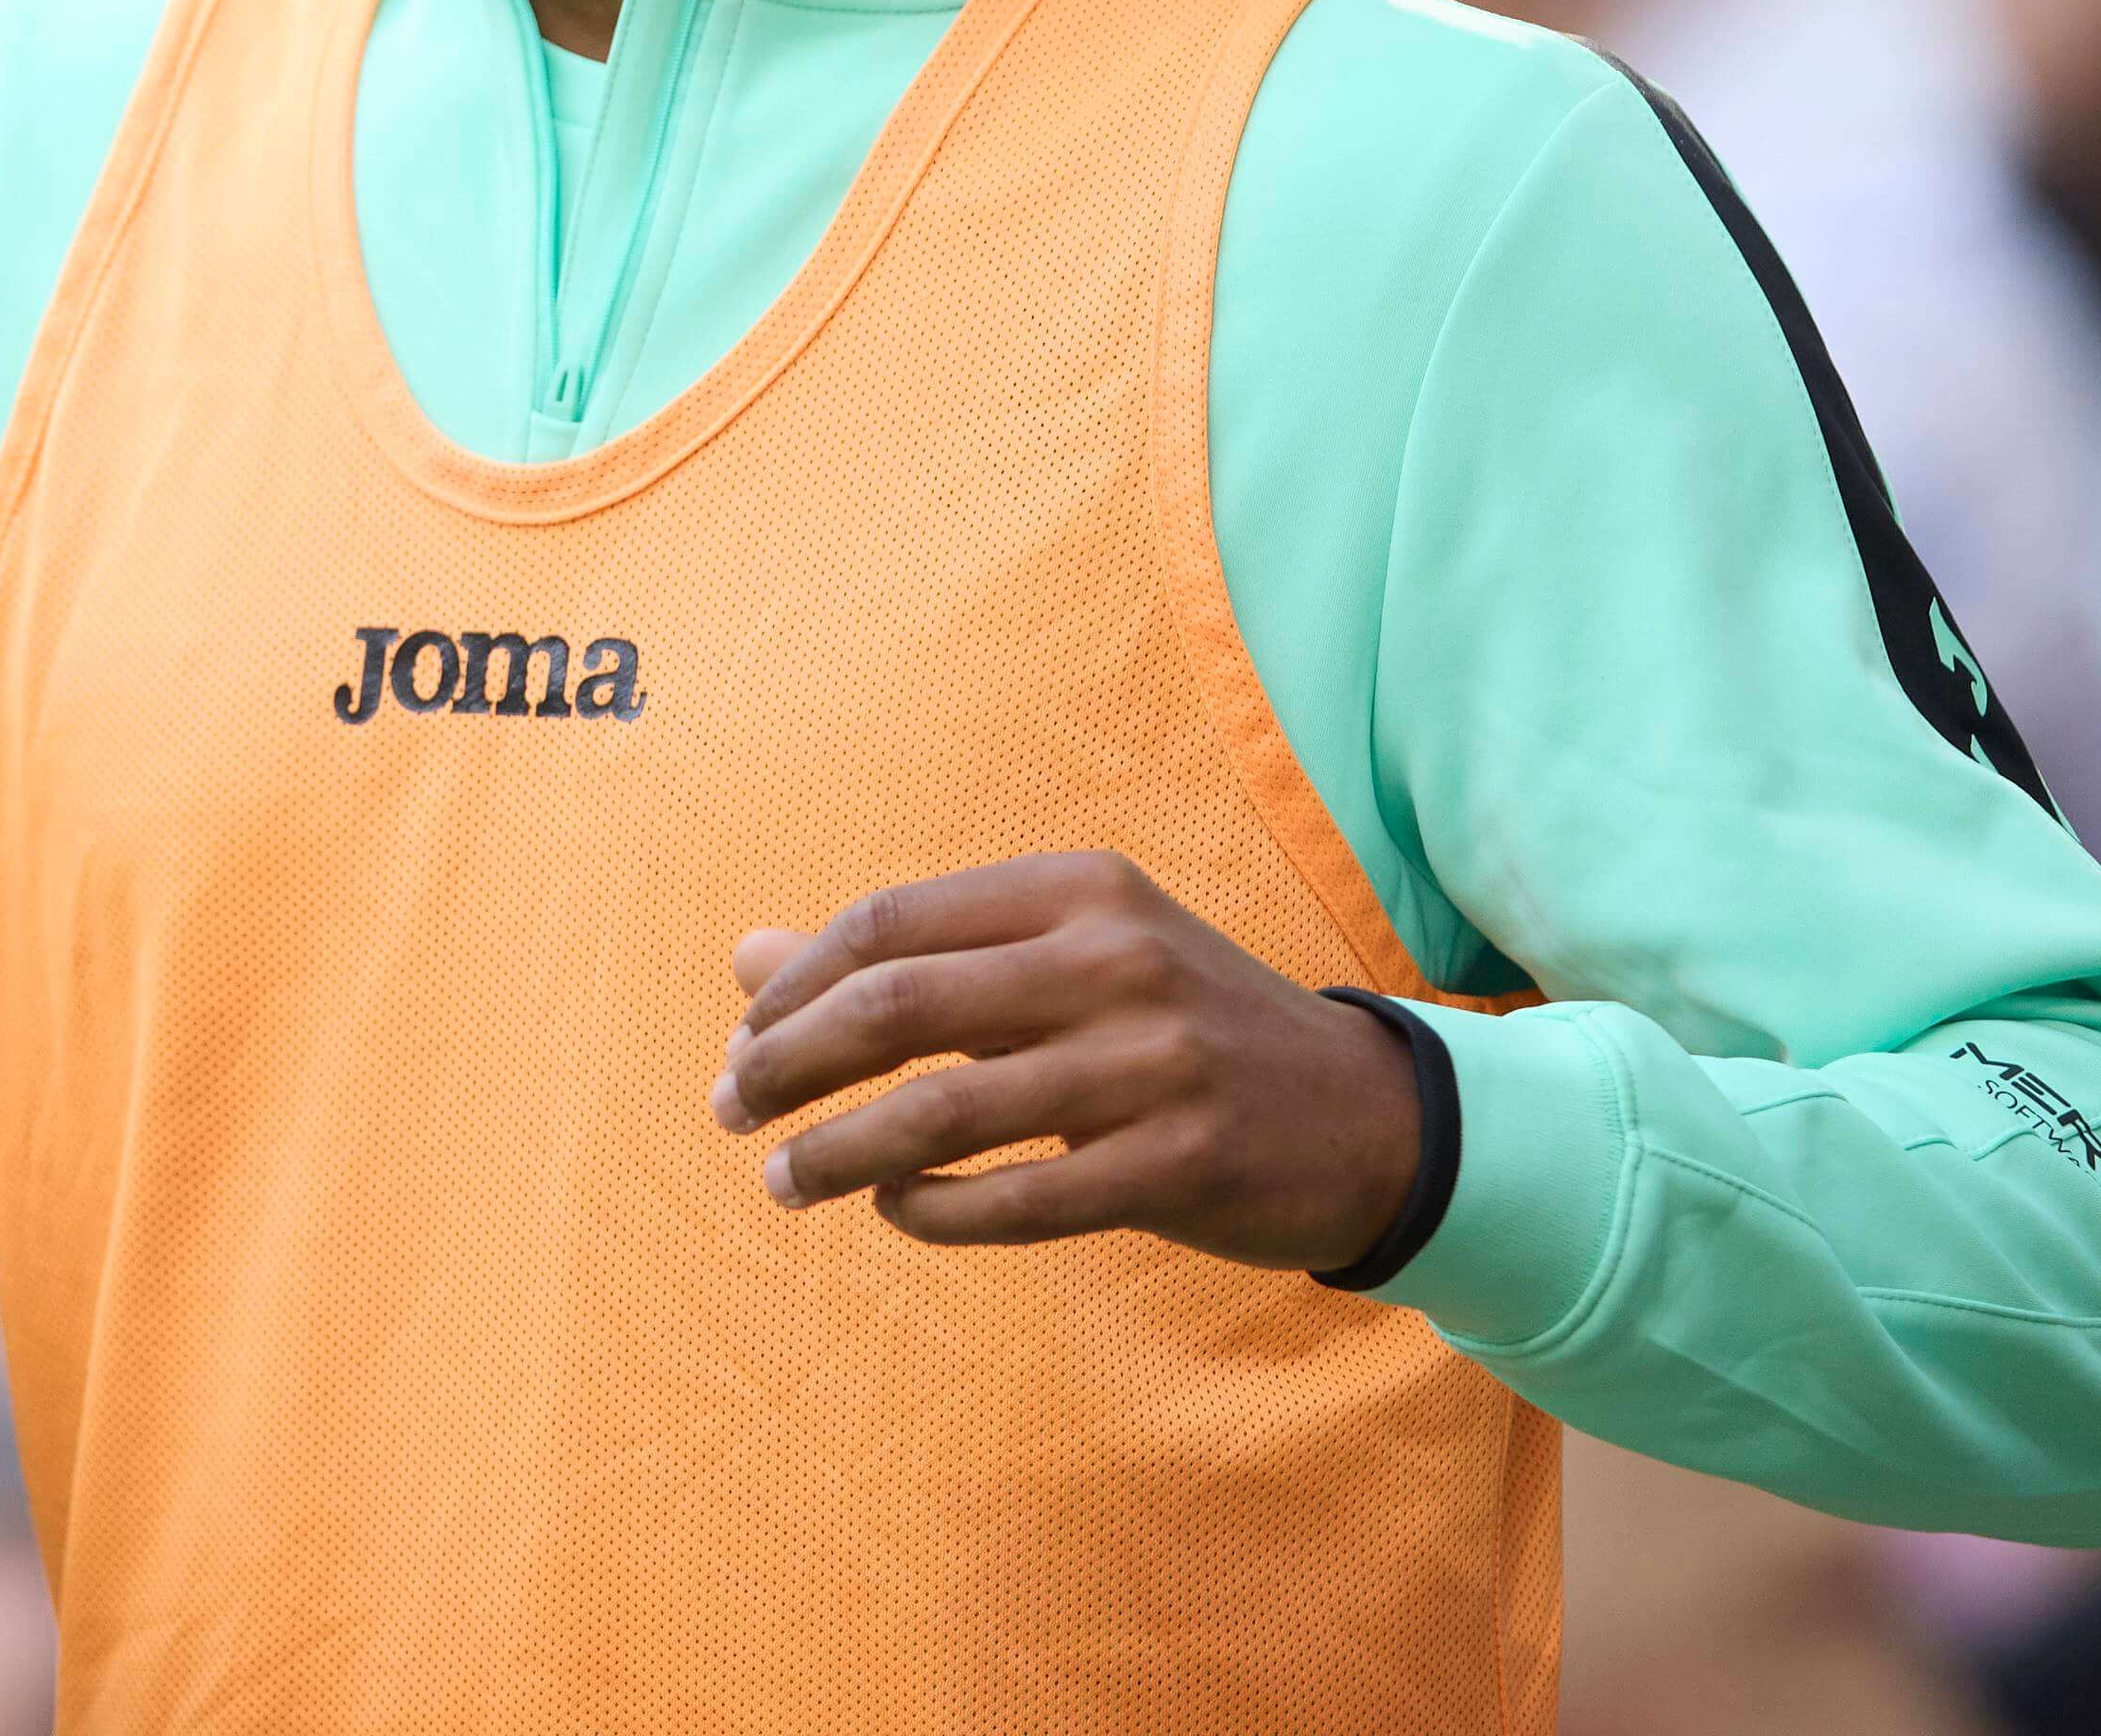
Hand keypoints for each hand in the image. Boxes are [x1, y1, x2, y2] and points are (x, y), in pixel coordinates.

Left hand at [712, 850, 1424, 1271]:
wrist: (1369, 1117)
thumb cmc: (1183, 1030)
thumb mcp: (1063, 962)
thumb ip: (912, 960)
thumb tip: (745, 962)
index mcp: (1078, 888)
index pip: (889, 924)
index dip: (795, 989)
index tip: (743, 1043)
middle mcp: (1112, 958)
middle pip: (895, 1007)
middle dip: (787, 1065)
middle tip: (731, 1112)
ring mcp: (1151, 1062)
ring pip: (941, 1112)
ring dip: (836, 1153)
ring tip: (784, 1181)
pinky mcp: (1178, 1164)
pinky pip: (1014, 1201)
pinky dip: (930, 1212)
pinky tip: (894, 1211)